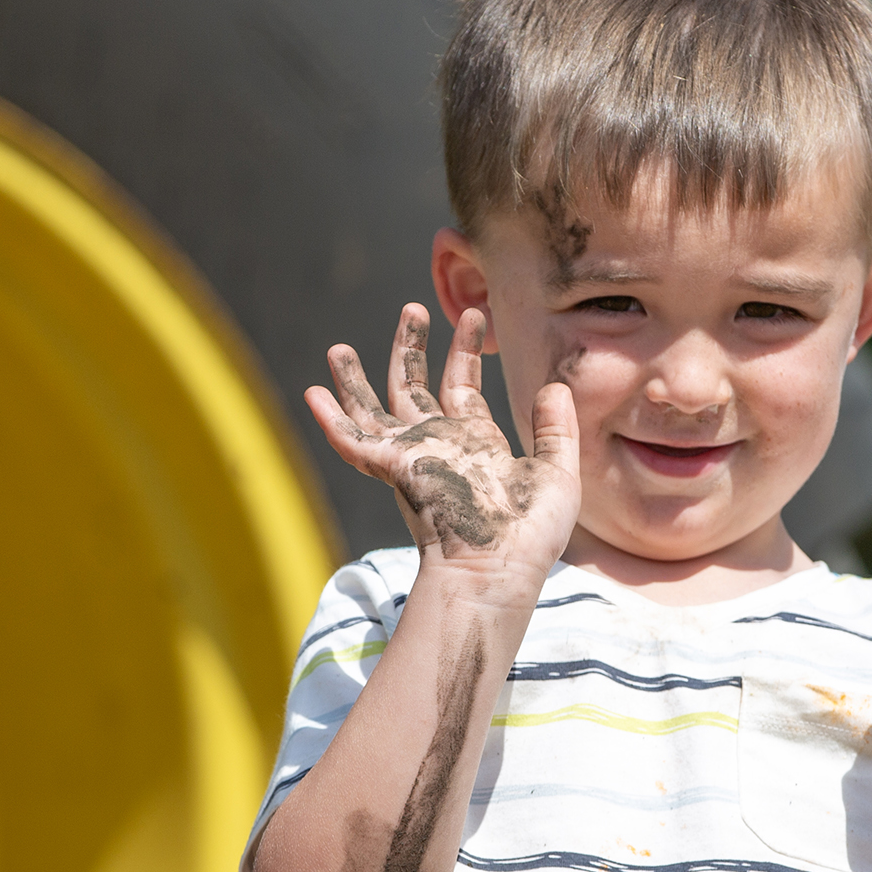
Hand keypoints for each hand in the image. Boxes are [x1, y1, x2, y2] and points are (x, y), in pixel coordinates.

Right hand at [306, 304, 579, 601]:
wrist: (498, 564)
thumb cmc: (531, 533)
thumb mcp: (557, 473)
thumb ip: (557, 429)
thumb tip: (555, 387)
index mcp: (476, 444)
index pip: (463, 387)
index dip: (465, 351)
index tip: (473, 314)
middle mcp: (440, 445)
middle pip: (414, 389)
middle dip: (411, 346)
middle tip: (412, 307)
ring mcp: (413, 455)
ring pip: (374, 409)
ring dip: (356, 378)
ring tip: (337, 347)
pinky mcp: (392, 465)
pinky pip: (353, 439)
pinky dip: (331, 417)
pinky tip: (313, 392)